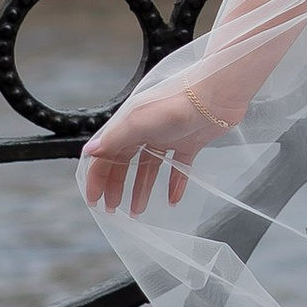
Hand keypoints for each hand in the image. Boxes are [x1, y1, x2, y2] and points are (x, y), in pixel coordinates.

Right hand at [82, 72, 243, 217]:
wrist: (216, 95)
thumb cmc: (176, 104)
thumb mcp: (139, 122)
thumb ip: (114, 138)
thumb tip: (89, 151)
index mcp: (129, 124)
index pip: (106, 154)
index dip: (97, 177)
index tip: (94, 200)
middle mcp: (146, 130)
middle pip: (125, 162)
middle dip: (117, 186)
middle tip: (113, 210)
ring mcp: (168, 137)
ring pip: (150, 167)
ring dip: (142, 189)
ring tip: (138, 211)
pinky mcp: (189, 142)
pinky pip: (178, 168)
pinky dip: (175, 184)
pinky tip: (172, 200)